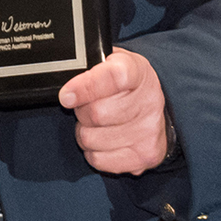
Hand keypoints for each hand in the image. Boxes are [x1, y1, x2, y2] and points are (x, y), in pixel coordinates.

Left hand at [58, 48, 167, 174]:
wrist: (154, 109)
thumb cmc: (127, 84)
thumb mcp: (111, 62)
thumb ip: (89, 67)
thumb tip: (67, 86)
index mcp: (138, 71)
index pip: (113, 78)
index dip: (86, 87)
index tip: (66, 96)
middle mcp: (149, 102)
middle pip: (96, 113)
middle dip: (81, 110)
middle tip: (87, 105)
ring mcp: (148, 132)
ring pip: (91, 138)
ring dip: (85, 131)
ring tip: (96, 123)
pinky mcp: (144, 157)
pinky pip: (98, 159)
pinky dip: (93, 150)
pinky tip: (103, 139)